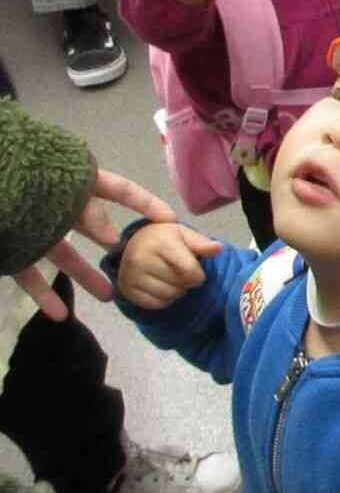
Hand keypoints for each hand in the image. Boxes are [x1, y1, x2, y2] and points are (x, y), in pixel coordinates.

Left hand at [14, 170, 175, 320]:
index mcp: (68, 179)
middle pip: (92, 224)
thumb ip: (84, 210)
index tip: (170, 221)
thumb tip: (111, 234)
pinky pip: (30, 274)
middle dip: (115, 243)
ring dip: (86, 274)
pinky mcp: (12, 249)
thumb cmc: (9, 177)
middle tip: (136, 261)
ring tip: (110, 295)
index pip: (117, 188)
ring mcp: (32, 227)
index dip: (144, 202)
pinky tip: (59, 315)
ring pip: (65, 254)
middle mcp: (55, 203)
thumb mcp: (53, 188)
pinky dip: (44, 294)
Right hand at [118, 222, 222, 309]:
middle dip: (186, 282)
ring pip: (168, 296)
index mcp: (159, 242)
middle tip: (179, 272)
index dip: (198, 275)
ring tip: (171, 278)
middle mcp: (140, 258)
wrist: (136, 244)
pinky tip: (160, 286)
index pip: (189, 270)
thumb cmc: (166, 239)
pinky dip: (163, 299)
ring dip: (176, 291)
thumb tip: (218, 248)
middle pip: (180, 285)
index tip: (195, 270)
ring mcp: (129, 275)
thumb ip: (202, 243)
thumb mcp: (184, 235)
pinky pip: (155, 304)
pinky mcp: (125, 289)